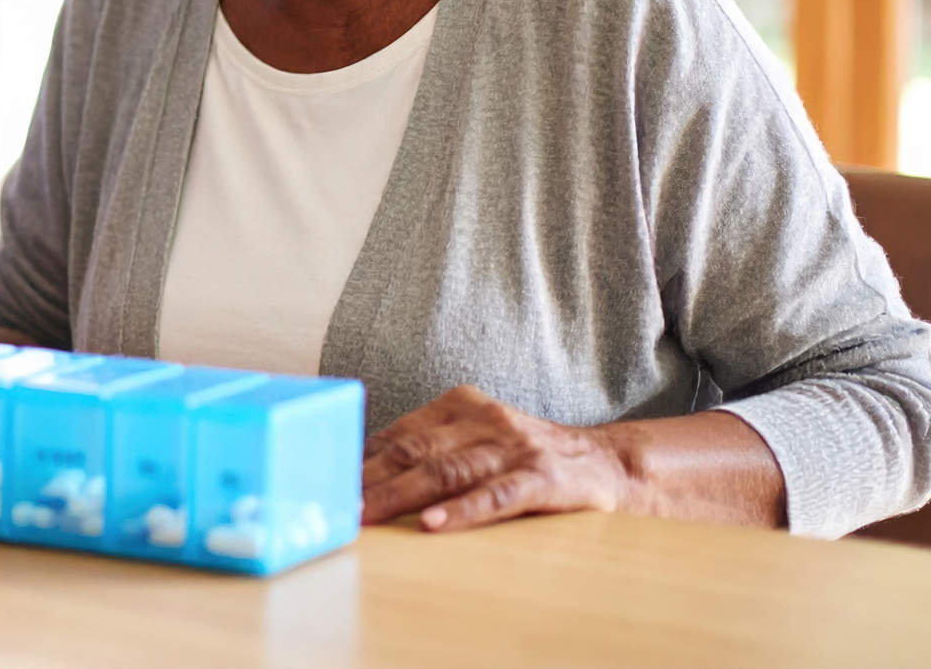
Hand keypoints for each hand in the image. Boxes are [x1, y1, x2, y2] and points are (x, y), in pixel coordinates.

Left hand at [361, 385, 637, 531]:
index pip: (399, 433)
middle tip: (335, 505)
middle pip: (416, 451)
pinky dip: (463, 511)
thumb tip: (359, 469)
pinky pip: (497, 495)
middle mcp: (484, 420)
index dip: (360, 459)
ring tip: (368, 516)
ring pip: (448, 472)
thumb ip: (426, 447)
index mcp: (460, 405)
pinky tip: (433, 525)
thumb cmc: (523, 456)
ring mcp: (514, 448)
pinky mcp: (543, 478)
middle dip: (370, 480)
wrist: (605, 462)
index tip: (325, 481)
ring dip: (402, 496)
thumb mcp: (473, 438)